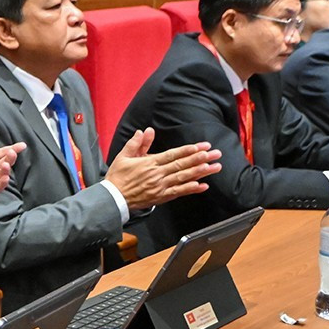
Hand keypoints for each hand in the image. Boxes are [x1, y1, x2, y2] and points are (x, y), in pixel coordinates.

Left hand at [0, 137, 21, 215]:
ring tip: (6, 164)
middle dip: (10, 156)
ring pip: (3, 174)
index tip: (22, 145)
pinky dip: (1, 183)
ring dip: (6, 169)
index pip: (2, 152)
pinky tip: (5, 178)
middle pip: (5, 161)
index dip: (13, 148)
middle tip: (13, 151)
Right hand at [102, 128, 221, 206]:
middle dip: (201, 159)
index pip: (173, 155)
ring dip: (200, 172)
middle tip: (216, 154)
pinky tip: (202, 186)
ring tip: (214, 167)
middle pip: (182, 165)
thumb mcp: (124, 156)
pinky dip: (190, 189)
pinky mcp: (161, 197)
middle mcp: (157, 174)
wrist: (113, 198)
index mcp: (149, 163)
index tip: (202, 146)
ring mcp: (160, 186)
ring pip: (184, 178)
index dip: (189, 150)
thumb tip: (146, 131)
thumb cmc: (118, 177)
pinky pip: (178, 193)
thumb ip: (137, 143)